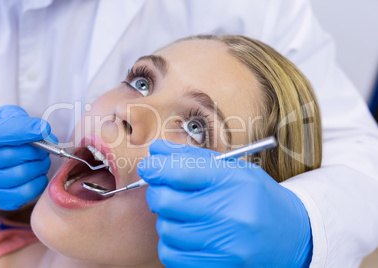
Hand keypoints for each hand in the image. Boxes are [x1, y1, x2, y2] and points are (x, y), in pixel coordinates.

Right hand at [0, 105, 53, 209]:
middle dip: (38, 149)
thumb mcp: (4, 117)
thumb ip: (21, 120)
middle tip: (46, 146)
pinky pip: (24, 193)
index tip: (43, 128)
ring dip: (40, 165)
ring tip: (41, 158)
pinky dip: (38, 182)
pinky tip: (37, 173)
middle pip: (12, 156)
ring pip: (20, 174)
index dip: (23, 130)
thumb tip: (44, 132)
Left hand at [138, 140, 312, 267]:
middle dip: (158, 193)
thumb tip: (156, 150)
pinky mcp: (219, 266)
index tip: (149, 167)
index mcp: (235, 182)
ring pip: (166, 229)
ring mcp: (226, 244)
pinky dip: (171, 243)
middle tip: (166, 191)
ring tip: (186, 215)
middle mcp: (231, 213)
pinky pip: (171, 255)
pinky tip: (188, 235)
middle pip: (166, 201)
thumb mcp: (233, 170)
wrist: (292, 235)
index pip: (181, 171)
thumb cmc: (258, 198)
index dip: (156, 167)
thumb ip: (192, 159)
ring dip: (167, 219)